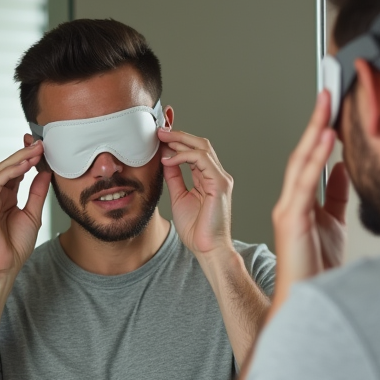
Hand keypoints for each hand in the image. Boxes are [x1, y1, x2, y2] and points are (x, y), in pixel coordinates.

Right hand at [0, 141, 52, 278]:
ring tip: (36, 151)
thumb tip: (46, 172)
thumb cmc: (15, 247)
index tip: (43, 148)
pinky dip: (11, 172)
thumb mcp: (33, 214)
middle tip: (41, 144)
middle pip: (8, 167)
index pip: (16, 172)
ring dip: (19, 159)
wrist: (5, 267)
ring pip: (1, 171)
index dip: (28, 158)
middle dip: (24, 153)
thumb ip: (37, 193)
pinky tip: (25, 165)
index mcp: (5, 198)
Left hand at [158, 128, 234, 258]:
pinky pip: (202, 159)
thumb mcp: (178, 196)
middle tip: (158, 129)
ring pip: (202, 147)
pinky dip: (183, 156)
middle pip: (200, 144)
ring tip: (161, 138)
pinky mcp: (220, 184)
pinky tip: (167, 159)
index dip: (178, 140)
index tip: (160, 134)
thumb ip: (174, 177)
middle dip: (178, 134)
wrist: (207, 249)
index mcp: (207, 178)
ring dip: (180, 140)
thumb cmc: (196, 229)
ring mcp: (220, 178)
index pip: (194, 151)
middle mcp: (216, 175)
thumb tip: (165, 159)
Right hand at [269, 91, 348, 314]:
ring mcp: (288, 209)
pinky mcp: (291, 220)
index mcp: (300, 201)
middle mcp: (290, 201)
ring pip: (301, 163)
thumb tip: (345, 166)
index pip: (310, 157)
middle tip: (328, 92)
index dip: (320, 129)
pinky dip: (317, 159)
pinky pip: (305, 184)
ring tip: (327, 106)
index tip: (332, 104)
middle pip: (303, 152)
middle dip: (316, 121)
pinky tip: (327, 140)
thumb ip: (336, 195)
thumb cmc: (316, 269)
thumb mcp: (333, 223)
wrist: (305, 299)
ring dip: (315, 132)